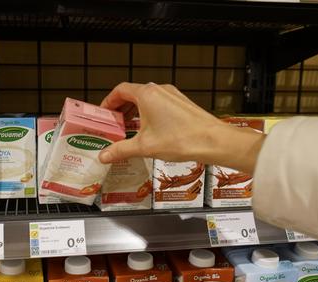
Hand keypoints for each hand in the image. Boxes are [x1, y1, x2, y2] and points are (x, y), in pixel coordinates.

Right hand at [98, 82, 264, 173]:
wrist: (213, 141)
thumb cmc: (182, 139)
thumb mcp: (145, 147)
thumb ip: (121, 150)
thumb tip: (104, 155)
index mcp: (147, 94)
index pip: (120, 90)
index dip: (109, 101)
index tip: (103, 113)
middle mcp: (160, 91)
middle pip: (133, 94)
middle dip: (121, 109)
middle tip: (114, 124)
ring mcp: (172, 96)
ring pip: (147, 100)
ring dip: (135, 112)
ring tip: (129, 129)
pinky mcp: (182, 104)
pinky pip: (160, 105)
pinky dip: (149, 114)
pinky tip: (149, 131)